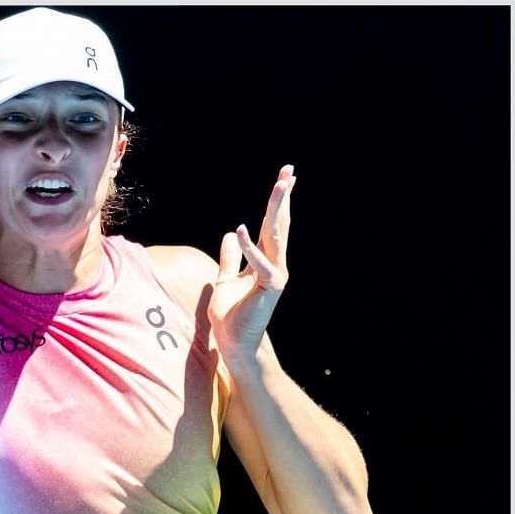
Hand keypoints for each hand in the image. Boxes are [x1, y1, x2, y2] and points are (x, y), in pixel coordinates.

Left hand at [211, 165, 294, 361]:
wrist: (234, 342)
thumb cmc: (231, 315)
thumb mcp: (225, 279)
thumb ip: (229, 258)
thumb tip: (230, 235)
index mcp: (265, 261)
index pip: (272, 226)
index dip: (277, 202)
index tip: (285, 178)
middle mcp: (274, 265)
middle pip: (278, 225)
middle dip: (283, 197)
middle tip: (289, 171)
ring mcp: (275, 275)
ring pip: (276, 237)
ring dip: (276, 211)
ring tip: (280, 186)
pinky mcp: (268, 287)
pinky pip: (258, 264)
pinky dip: (249, 247)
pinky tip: (242, 229)